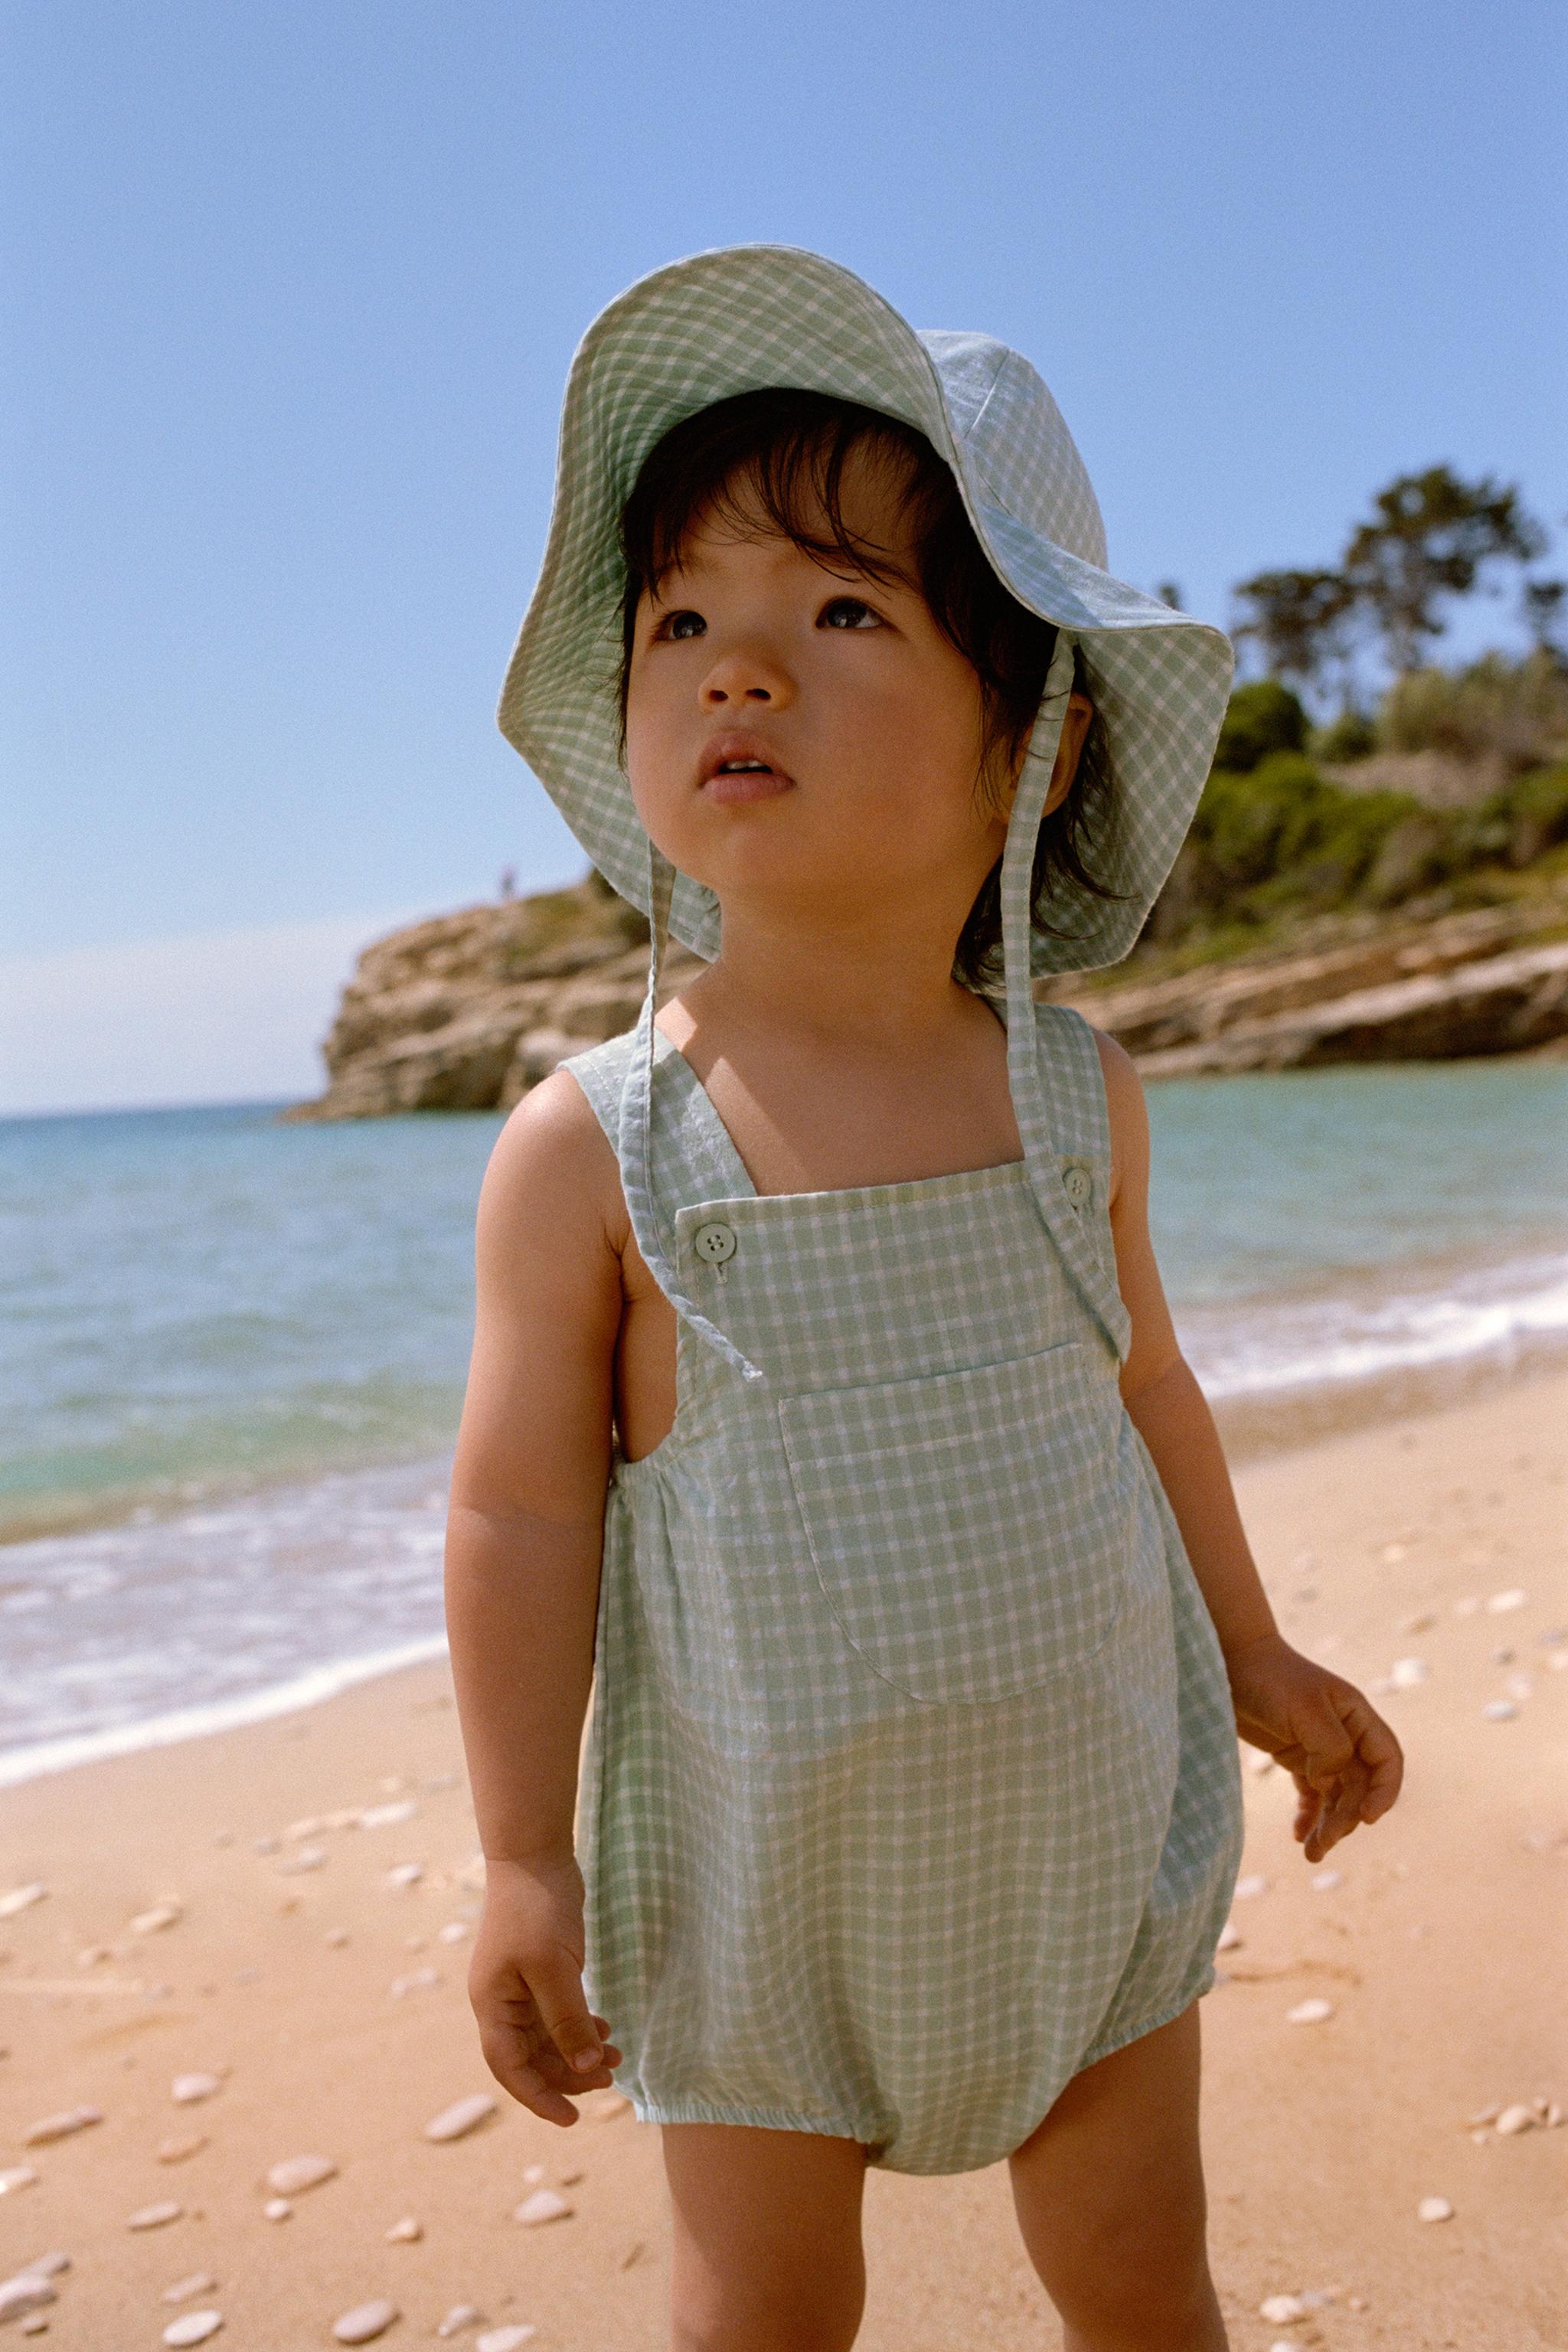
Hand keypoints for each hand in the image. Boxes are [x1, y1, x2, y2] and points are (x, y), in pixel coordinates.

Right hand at [468, 1852, 623, 2125]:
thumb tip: (587, 2065)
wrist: (534, 1855)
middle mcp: (501, 2002)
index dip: (539, 2097)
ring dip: (579, 2050)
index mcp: (492, 2005)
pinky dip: (581, 2025)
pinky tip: (606, 2027)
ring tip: (618, 2056)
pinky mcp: (539, 1970)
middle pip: (531, 2057)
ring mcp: (519, 1986)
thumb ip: (568, 2020)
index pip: (511, 2068)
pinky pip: (556, 2013)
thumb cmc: (536, 1909)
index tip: (572, 2120)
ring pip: (547, 2037)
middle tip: (611, 2078)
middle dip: (569, 2073)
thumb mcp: (554, 1969)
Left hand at [1225, 1632, 1403, 1865]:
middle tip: (1326, 1842)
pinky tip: (1300, 1835)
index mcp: (1357, 1716)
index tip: (1368, 1818)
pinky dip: (1309, 1815)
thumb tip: (1330, 1782)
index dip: (1384, 1792)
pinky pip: (1312, 1793)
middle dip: (1347, 1817)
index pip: (1387, 1761)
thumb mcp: (1306, 1711)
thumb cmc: (1270, 1680)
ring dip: (1330, 1824)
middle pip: (1360, 1787)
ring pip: (1336, 1795)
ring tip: (1312, 1854)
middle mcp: (1344, 1733)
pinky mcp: (1295, 1756)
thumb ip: (1331, 1748)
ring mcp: (1319, 1746)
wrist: (1228, 1662)